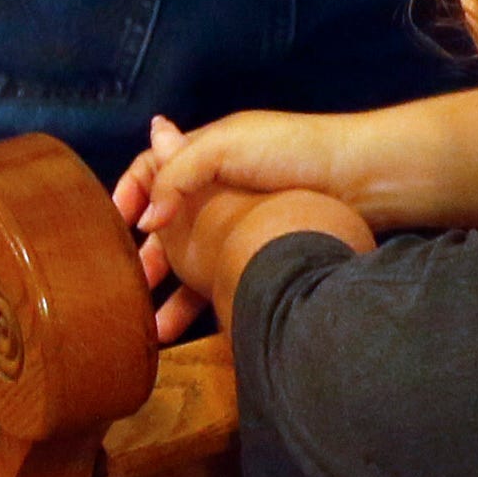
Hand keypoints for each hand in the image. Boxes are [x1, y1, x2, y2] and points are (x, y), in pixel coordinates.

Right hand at [115, 112, 364, 340]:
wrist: (363, 181)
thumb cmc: (293, 154)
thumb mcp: (224, 149)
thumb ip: (179, 175)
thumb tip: (145, 218)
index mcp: (208, 153)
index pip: (154, 169)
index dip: (131, 192)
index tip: (114, 224)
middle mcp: (223, 187)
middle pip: (173, 223)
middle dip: (150, 254)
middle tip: (134, 285)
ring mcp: (247, 222)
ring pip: (198, 259)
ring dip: (175, 289)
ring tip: (156, 325)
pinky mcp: (269, 251)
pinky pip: (227, 279)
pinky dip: (208, 301)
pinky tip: (195, 327)